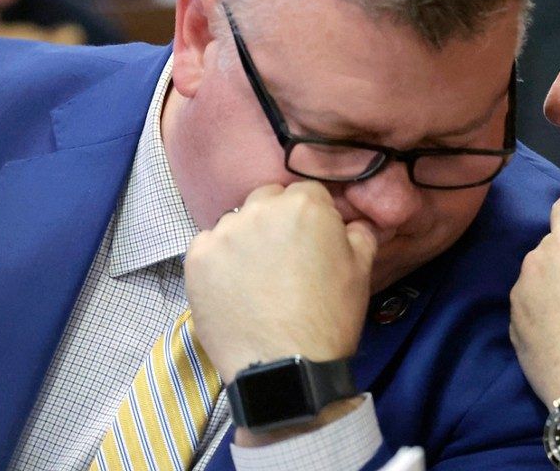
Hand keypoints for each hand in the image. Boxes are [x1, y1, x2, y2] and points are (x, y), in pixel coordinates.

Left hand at [184, 181, 376, 385]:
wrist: (285, 367)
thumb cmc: (330, 317)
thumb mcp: (362, 270)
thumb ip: (359, 233)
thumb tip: (352, 223)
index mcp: (305, 205)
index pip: (307, 191)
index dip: (313, 216)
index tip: (313, 242)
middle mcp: (260, 209)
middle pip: (267, 200)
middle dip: (276, 220)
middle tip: (284, 259)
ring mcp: (224, 232)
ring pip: (236, 223)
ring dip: (246, 239)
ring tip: (256, 277)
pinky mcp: (196, 259)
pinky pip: (208, 246)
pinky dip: (219, 261)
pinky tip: (232, 287)